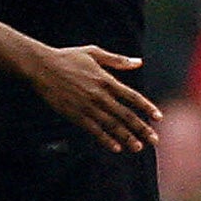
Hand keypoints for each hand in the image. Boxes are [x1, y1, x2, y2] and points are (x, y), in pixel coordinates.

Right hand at [23, 44, 159, 151]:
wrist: (41, 67)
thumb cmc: (67, 57)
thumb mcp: (94, 53)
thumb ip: (117, 60)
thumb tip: (139, 62)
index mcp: (106, 79)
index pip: (132, 96)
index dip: (146, 107)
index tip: (158, 118)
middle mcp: (100, 95)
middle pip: (126, 115)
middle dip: (142, 128)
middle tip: (154, 140)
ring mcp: (87, 106)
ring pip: (112, 125)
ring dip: (127, 137)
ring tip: (138, 147)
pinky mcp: (74, 114)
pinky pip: (94, 130)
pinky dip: (106, 139)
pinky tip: (116, 147)